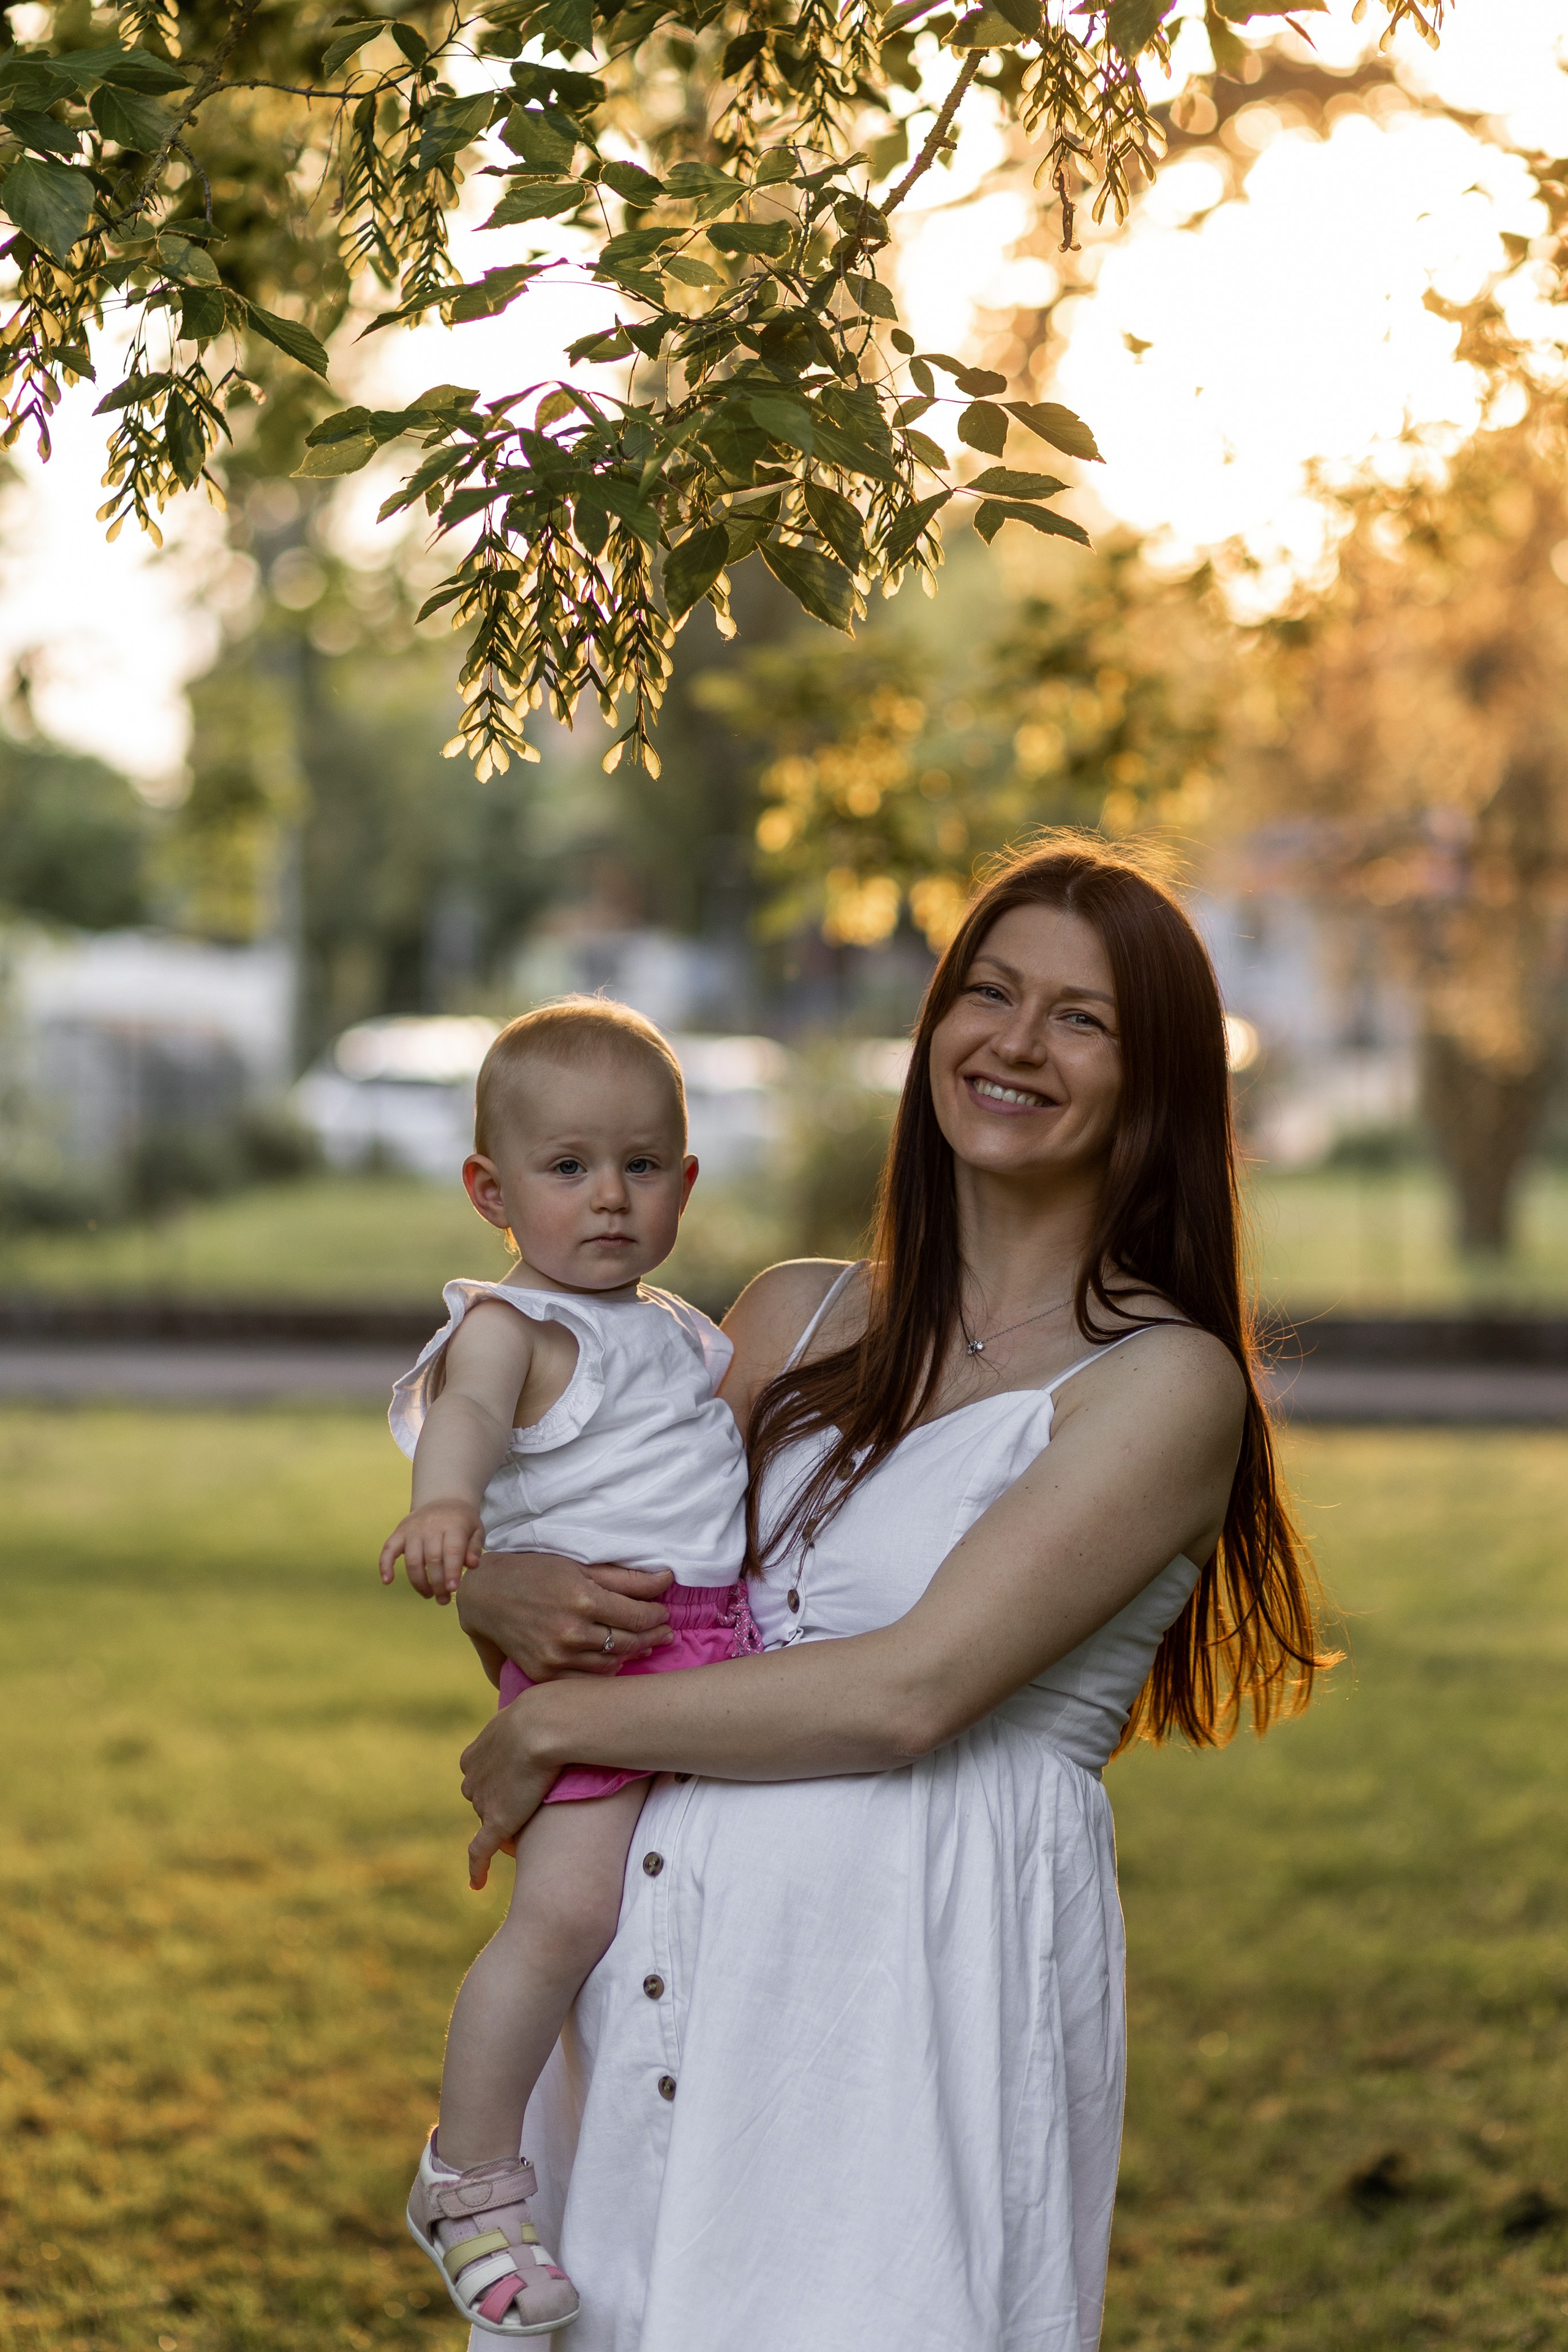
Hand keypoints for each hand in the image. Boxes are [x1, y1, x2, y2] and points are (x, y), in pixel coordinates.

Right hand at [379, 1500, 485, 1598]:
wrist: (444, 1499)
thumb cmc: (462, 1521)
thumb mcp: (476, 1529)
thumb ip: (475, 1547)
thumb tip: (472, 1565)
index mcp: (453, 1525)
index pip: (451, 1550)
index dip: (451, 1571)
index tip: (452, 1589)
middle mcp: (431, 1526)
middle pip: (432, 1559)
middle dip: (437, 1583)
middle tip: (443, 1600)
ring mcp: (413, 1529)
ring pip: (412, 1559)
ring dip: (419, 1582)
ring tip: (428, 1595)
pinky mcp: (399, 1532)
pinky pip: (388, 1549)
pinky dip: (385, 1565)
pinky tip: (388, 1581)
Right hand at [457, 1551, 673, 1681]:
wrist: (486, 1597)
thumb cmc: (535, 1573)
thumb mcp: (579, 1566)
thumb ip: (625, 1577)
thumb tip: (667, 1579)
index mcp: (584, 1599)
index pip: (638, 1616)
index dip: (657, 1616)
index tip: (663, 1613)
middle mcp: (572, 1631)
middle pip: (629, 1642)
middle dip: (653, 1636)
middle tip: (664, 1632)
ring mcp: (557, 1656)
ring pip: (612, 1664)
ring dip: (633, 1655)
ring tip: (644, 1645)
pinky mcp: (544, 1673)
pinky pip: (587, 1679)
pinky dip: (605, 1670)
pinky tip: (613, 1660)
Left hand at [461, 1700, 556, 1887]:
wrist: (544, 1725)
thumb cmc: (544, 1714)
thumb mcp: (525, 1714)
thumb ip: (525, 1725)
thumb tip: (545, 1718)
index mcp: (472, 1756)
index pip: (481, 1779)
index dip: (499, 1785)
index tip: (517, 1787)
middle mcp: (471, 1781)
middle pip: (483, 1801)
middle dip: (501, 1805)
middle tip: (530, 1804)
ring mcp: (482, 1803)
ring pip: (490, 1821)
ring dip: (504, 1827)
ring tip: (530, 1829)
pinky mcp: (496, 1822)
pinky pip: (481, 1851)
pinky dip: (477, 1868)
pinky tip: (477, 1884)